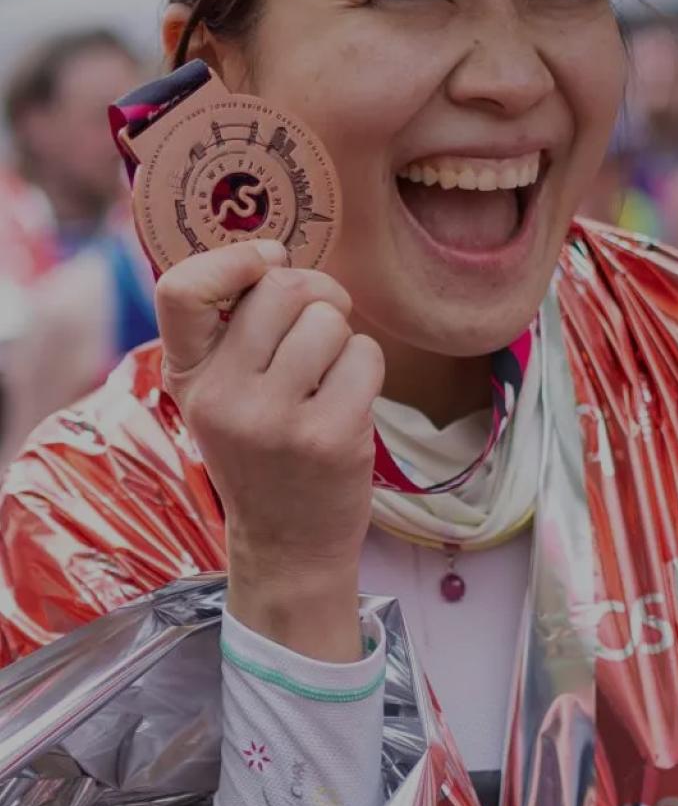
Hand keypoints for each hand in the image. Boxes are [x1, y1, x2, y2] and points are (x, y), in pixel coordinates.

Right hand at [156, 240, 384, 658]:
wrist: (289, 547)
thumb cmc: (264, 452)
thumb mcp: (222, 395)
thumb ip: (233, 332)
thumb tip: (277, 258)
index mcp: (188, 376)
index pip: (181, 289)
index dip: (233, 258)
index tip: (267, 263)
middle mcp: (221, 396)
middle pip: (280, 287)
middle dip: (315, 294)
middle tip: (320, 325)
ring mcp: (274, 420)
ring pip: (330, 319)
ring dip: (343, 337)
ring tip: (328, 377)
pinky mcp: (328, 437)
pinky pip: (366, 354)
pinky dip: (367, 368)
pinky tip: (348, 402)